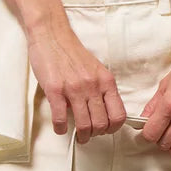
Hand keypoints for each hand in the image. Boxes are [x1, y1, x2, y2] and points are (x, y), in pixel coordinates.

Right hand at [27, 17, 126, 141]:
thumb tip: (104, 111)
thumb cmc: (72, 53)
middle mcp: (92, 86)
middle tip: (90, 134)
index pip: (119, 114)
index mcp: (105, 81)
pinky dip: (61, 129)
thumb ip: (101, 89)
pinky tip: (60, 127)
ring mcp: (74, 88)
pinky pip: (61, 119)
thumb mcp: (95, 70)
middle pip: (102, 124)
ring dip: (82, 136)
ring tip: (79, 136)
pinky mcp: (55, 90)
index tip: (106, 130)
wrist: (52, 34)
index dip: (114, 128)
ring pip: (84, 125)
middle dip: (96, 135)